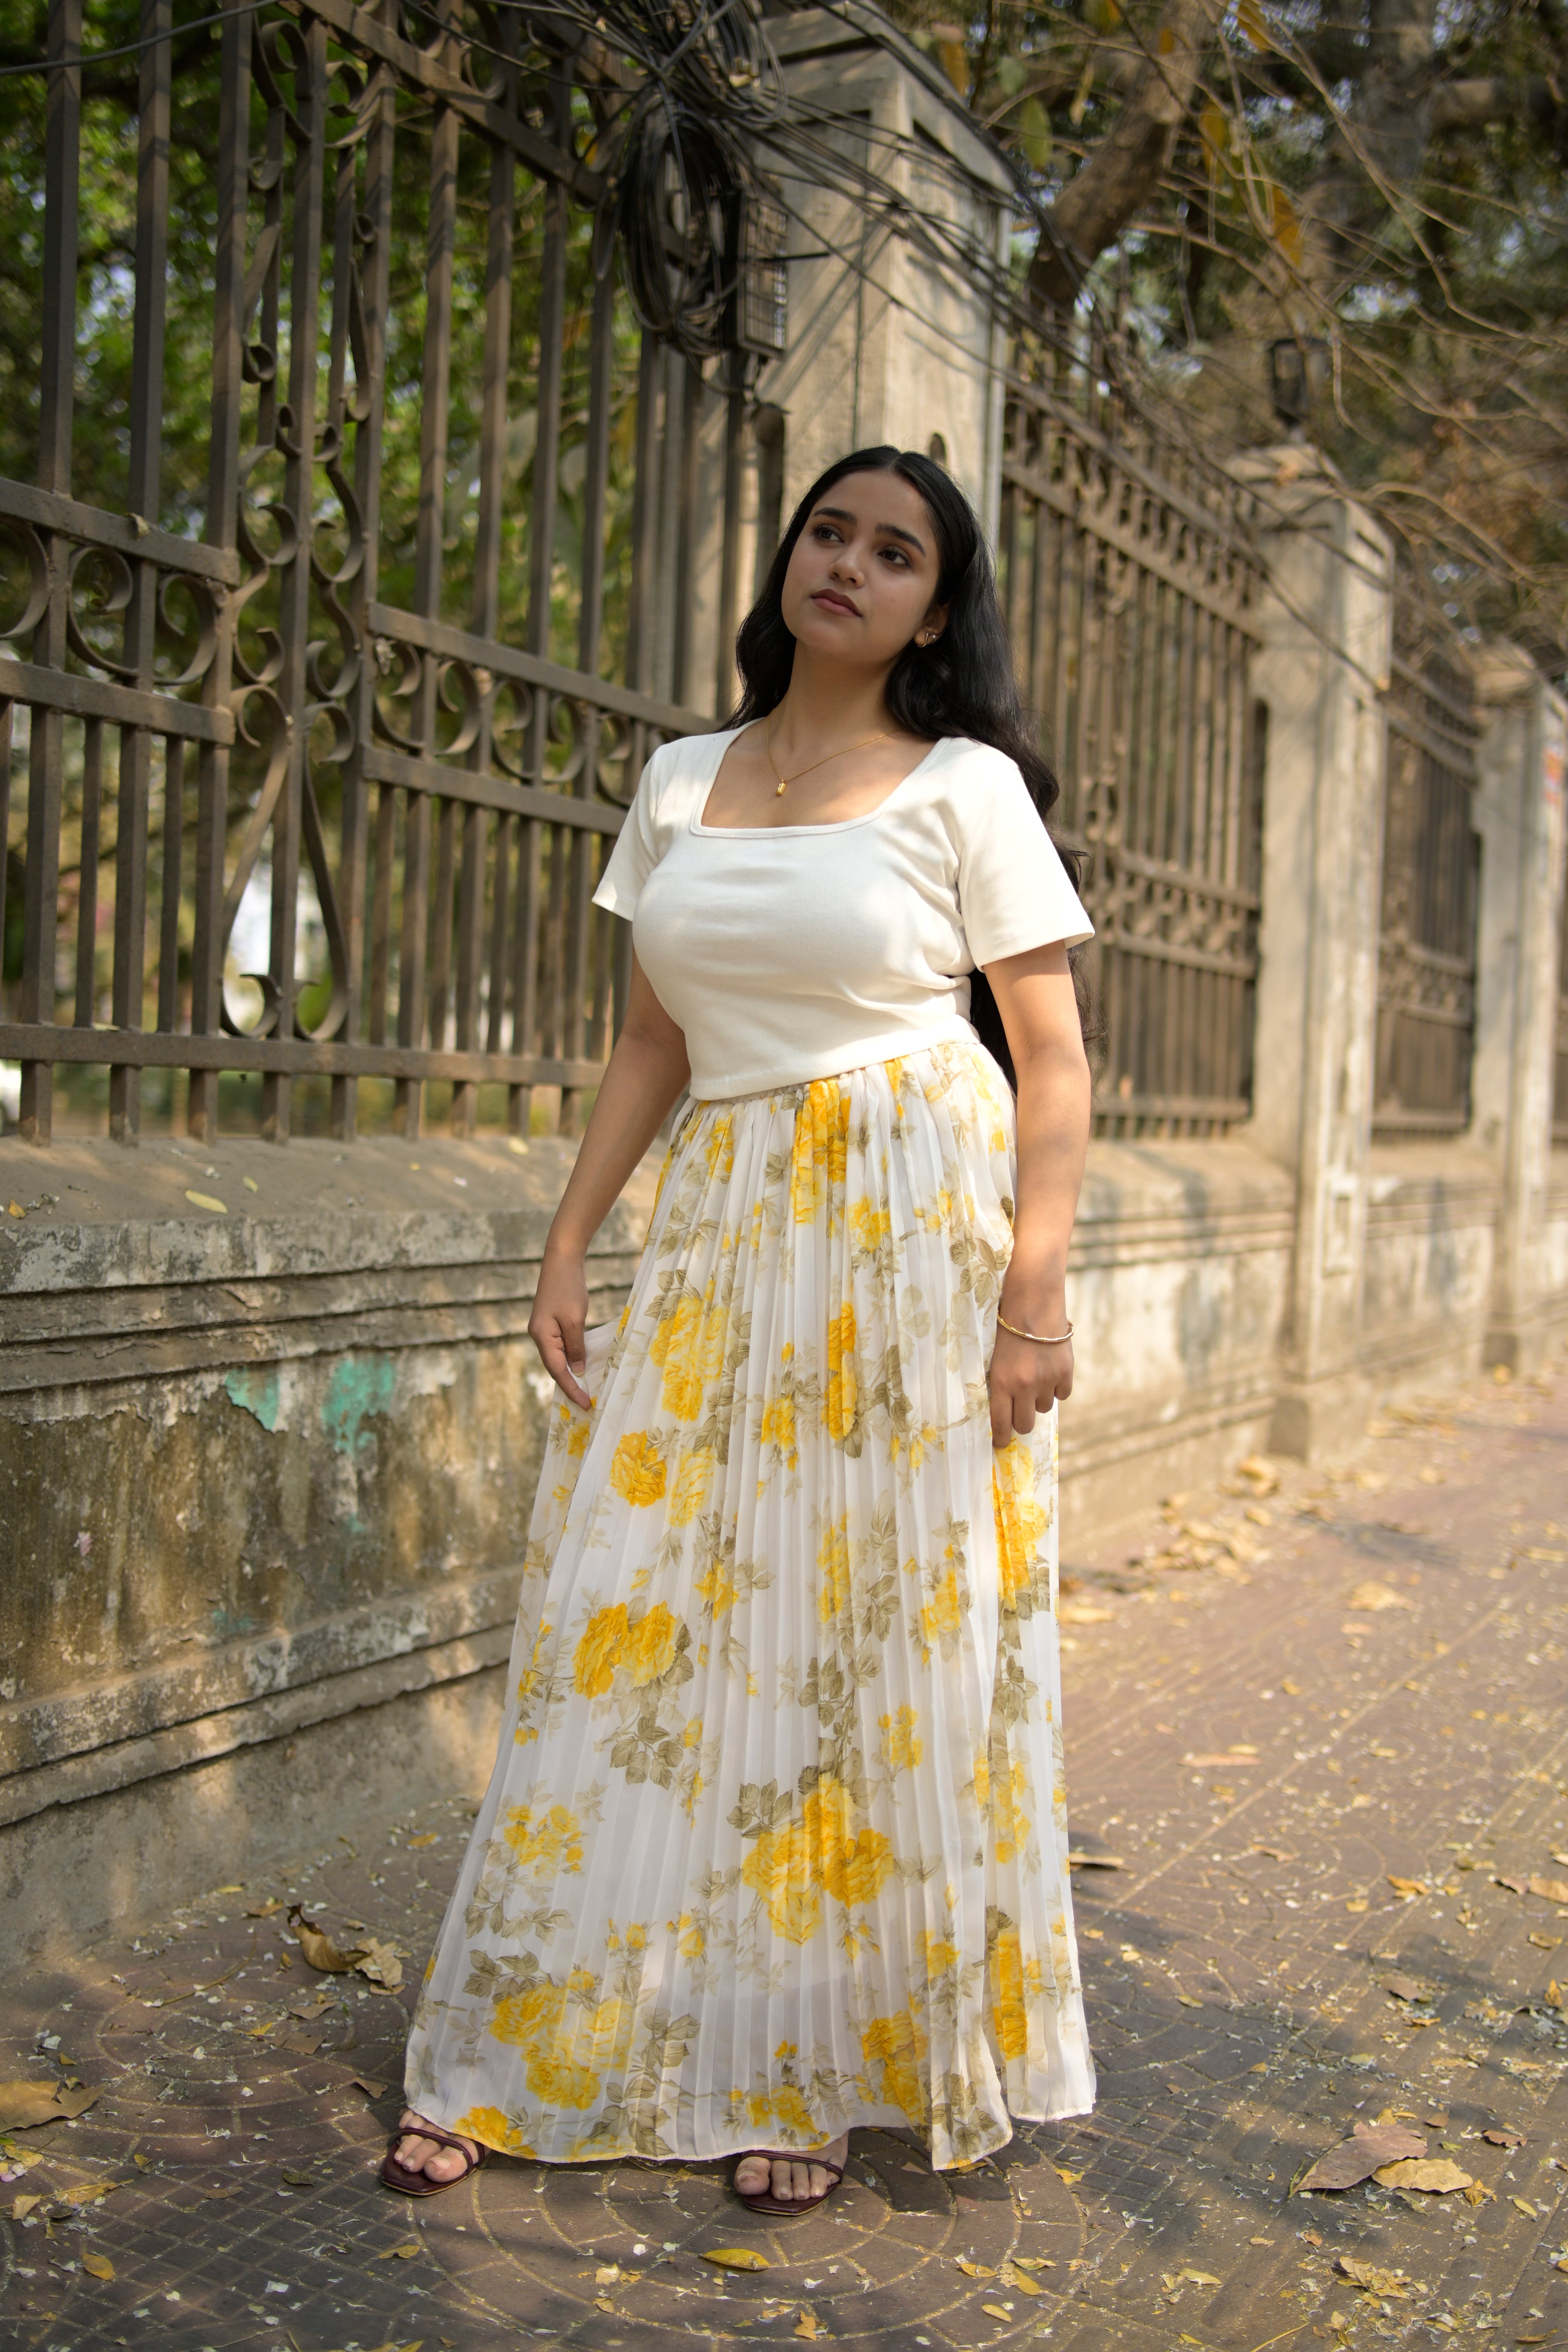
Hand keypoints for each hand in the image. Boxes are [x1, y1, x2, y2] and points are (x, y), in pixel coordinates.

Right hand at [529, 1246, 592, 1409]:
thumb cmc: (568, 1288)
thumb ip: (575, 1347)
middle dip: (570, 1385)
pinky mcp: (551, 1322)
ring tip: (586, 1388)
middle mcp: (539, 1335)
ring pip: (558, 1357)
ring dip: (571, 1373)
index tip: (585, 1404)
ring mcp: (544, 1329)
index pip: (557, 1370)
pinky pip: (561, 1346)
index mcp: (541, 1336)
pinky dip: (571, 1357)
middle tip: (587, 1402)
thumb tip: (577, 1369)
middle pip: (555, 1367)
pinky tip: (582, 1364)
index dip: (571, 1388)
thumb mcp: (574, 1320)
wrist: (562, 1260)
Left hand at [988, 1327, 1072, 1447]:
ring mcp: (1047, 1380)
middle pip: (1025, 1424)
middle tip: (1020, 1410)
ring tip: (1035, 1376)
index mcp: (1001, 1382)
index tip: (1000, 1444)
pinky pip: (1062, 1394)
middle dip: (1021, 1421)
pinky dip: (1057, 1388)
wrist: (1033, 1302)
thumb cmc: (1008, 1329)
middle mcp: (1024, 1385)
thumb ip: (1002, 1384)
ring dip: (1039, 1398)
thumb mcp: (996, 1358)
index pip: (1001, 1422)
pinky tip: (1050, 1371)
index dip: (1000, 1438)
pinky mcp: (1065, 1372)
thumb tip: (1008, 1411)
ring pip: (1044, 1408)